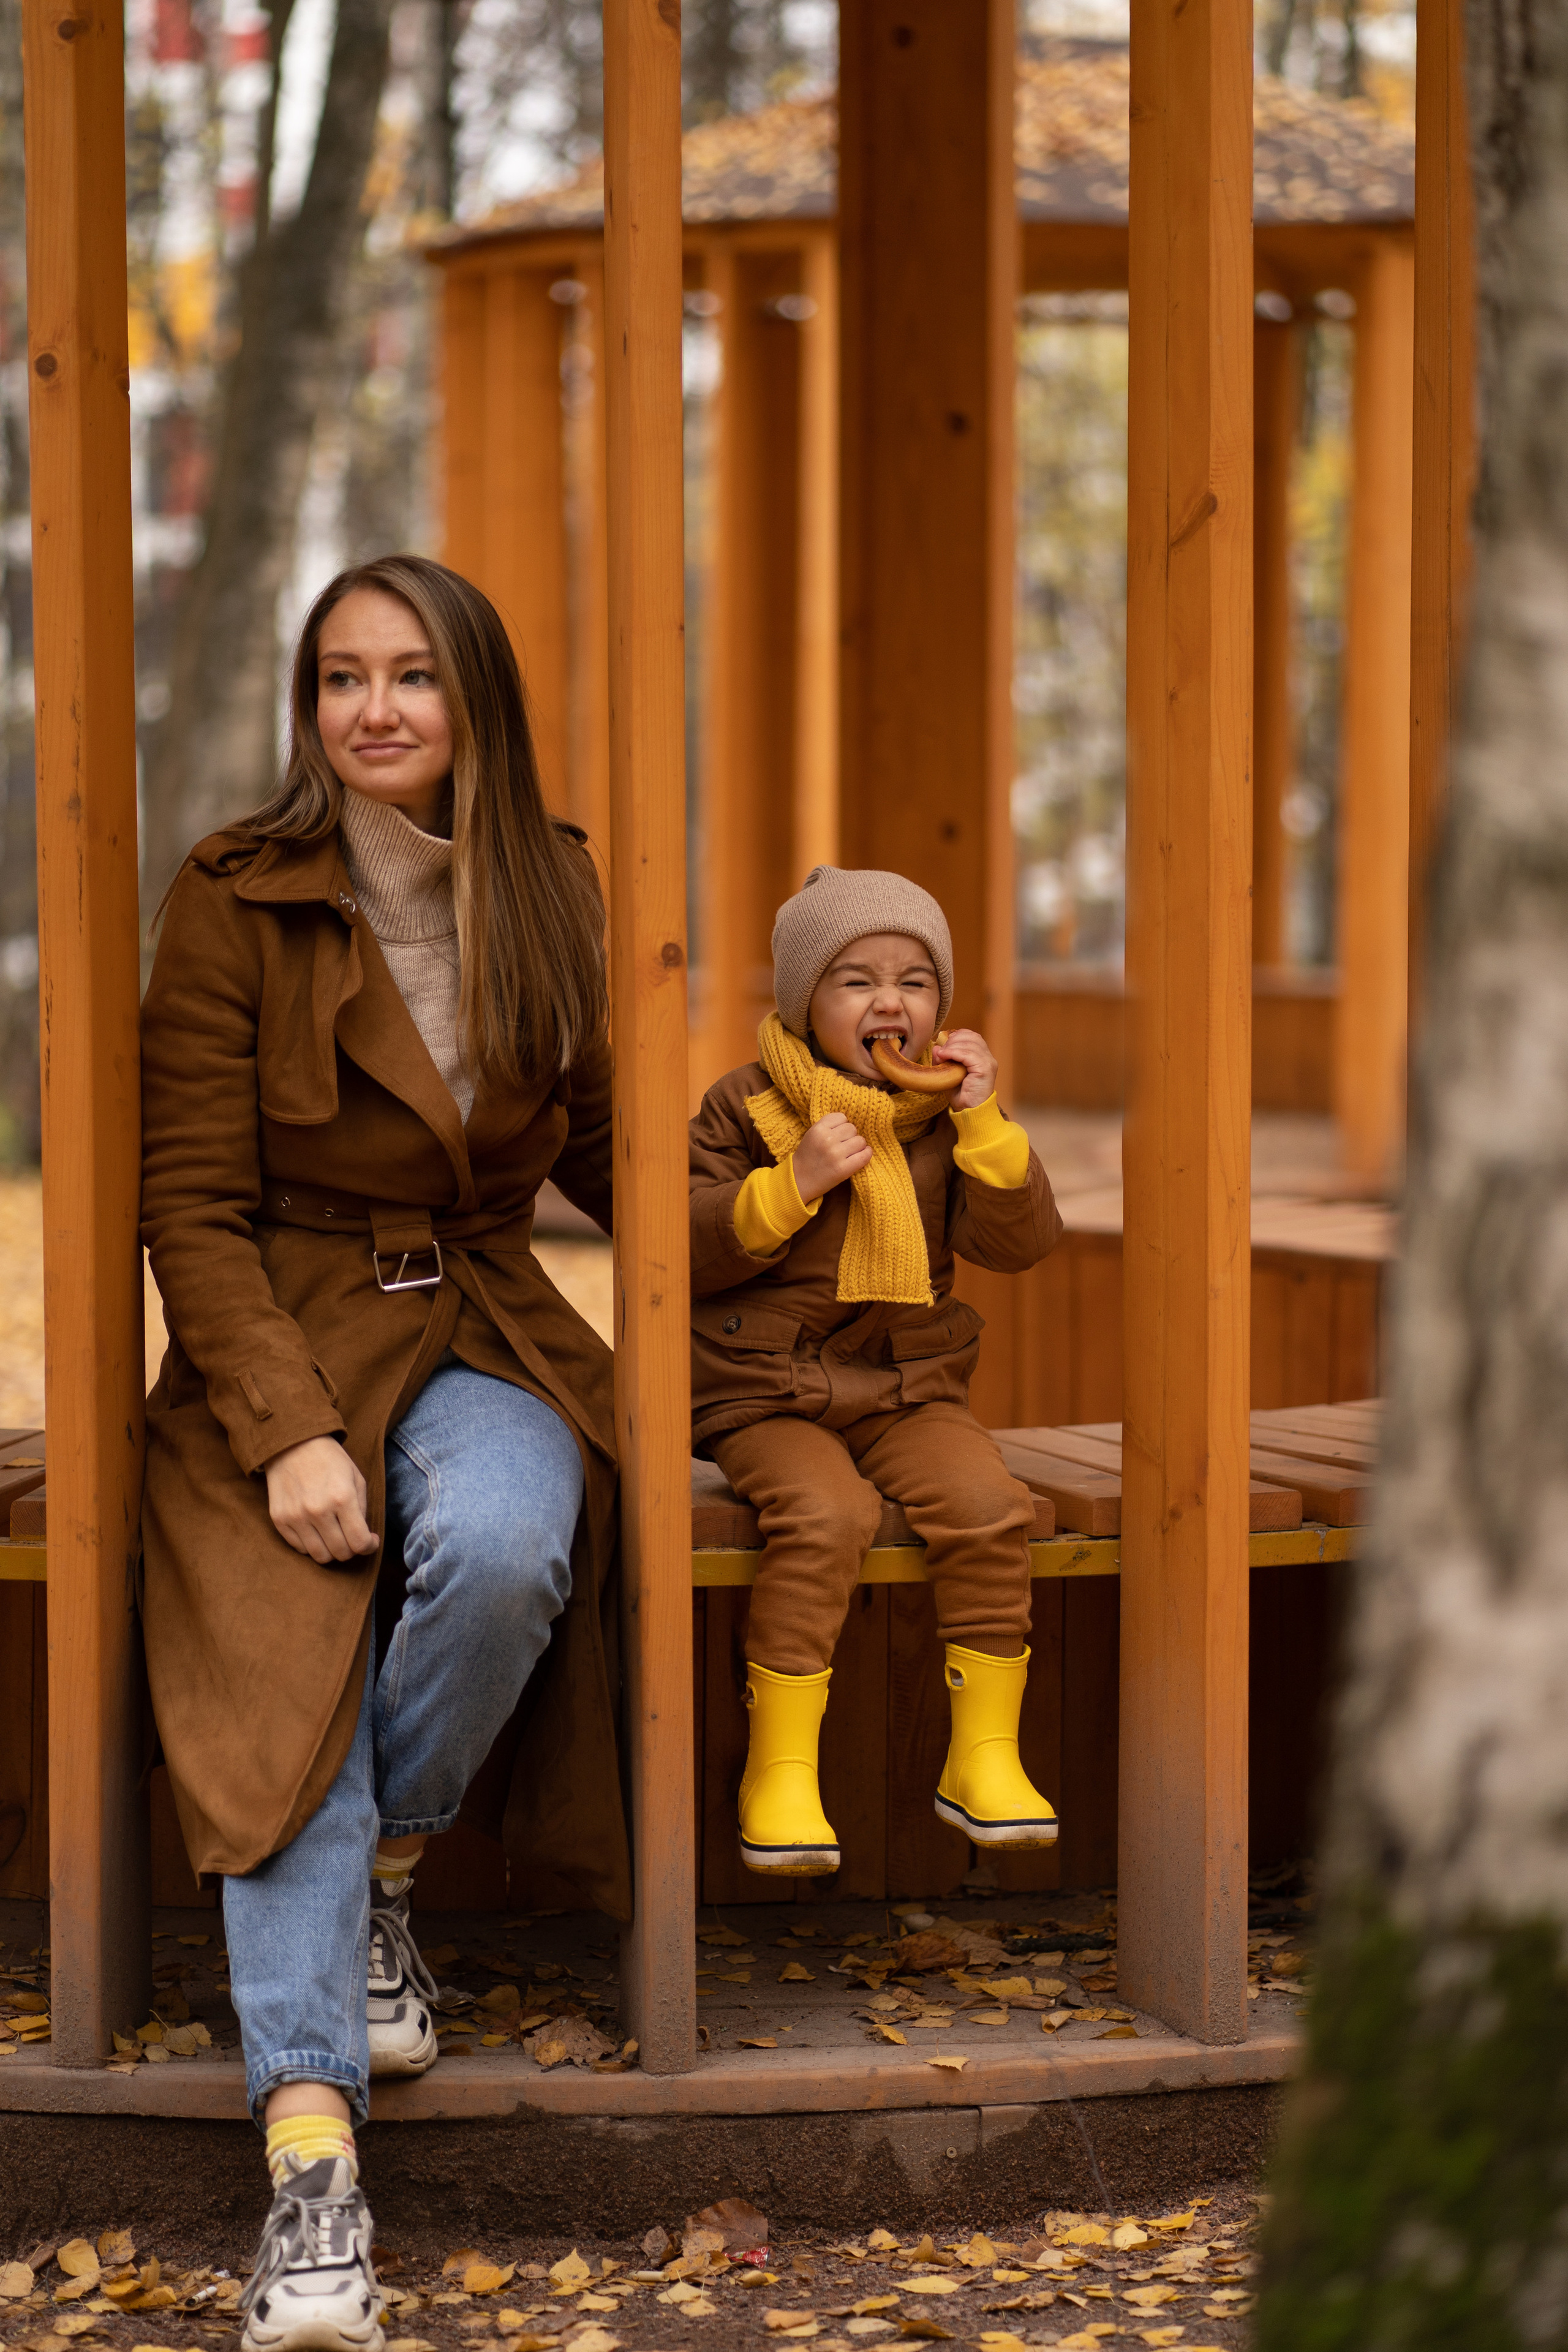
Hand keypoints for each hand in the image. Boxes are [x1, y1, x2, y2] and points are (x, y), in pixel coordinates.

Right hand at [263, 1436, 377, 1564]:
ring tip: (335, 1537)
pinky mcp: (279, 1520)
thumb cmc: (330, 1460)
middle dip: (352, 1549)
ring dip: (332, 1551)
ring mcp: (296, 1517)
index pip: (359, 1542)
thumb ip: (362, 1509)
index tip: (370, 1541)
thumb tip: (364, 1537)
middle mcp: (318, 1510)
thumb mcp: (356, 1478)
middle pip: (341, 1553)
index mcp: (342, 1498)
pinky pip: (300, 1548)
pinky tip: (317, 1531)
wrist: (292, 1444)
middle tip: (352, 1538)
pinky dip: (312, 1545)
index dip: (369, 1546)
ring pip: (320, 1556)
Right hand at [792, 1111, 872, 1203]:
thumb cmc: (807, 1156)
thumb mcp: (812, 1135)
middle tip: (844, 1145)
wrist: (799, 1180)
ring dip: (858, 1146)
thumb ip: (828, 1126)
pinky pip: (864, 1155)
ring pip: (860, 1141)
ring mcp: (836, 1154)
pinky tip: (863, 1154)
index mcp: (818, 1129)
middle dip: (850, 1136)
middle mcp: (827, 1139)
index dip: (842, 1125)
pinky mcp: (843, 1169)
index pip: (841, 1117)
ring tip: (850, 1152)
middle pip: (852, 1128)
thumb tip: (850, 1123)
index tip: (838, 1134)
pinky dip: (867, 1154)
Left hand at [934, 1028, 997, 1111]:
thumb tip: (936, 1047)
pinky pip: (969, 1054)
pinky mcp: (986, 1069)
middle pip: (972, 1036)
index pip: (972, 1036)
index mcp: (982, 1057)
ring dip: (952, 1045)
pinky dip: (954, 1052)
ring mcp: (989, 1062)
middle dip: (953, 1040)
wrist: (970, 1112)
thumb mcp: (948, 1075)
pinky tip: (944, 1056)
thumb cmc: (961, 1096)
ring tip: (941, 1053)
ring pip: (970, 1043)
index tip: (943, 1043)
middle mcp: (988, 1058)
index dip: (957, 1035)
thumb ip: (943, 1061)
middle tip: (941, 1050)